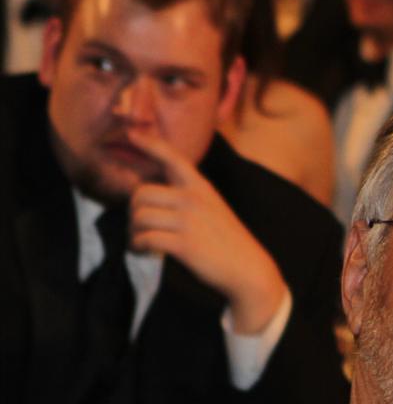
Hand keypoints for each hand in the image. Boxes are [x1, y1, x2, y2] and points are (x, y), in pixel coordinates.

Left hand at [125, 128, 287, 332]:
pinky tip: (142, 251)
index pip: (172, 158)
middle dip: (132, 211)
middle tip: (137, 226)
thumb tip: (148, 198)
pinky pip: (146, 239)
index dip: (150, 144)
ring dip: (132, 232)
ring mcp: (189, 222)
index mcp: (201, 188)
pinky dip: (138, 246)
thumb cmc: (227, 241)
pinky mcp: (184, 245)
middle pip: (141, 193)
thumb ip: (187, 198)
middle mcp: (193, 200)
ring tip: (138, 241)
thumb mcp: (213, 209)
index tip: (132, 135)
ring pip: (140, 217)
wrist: (249, 269)